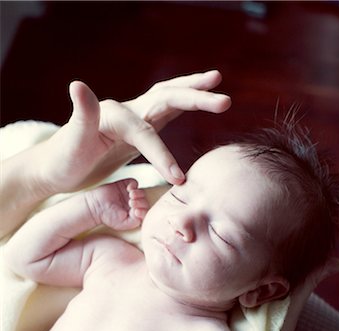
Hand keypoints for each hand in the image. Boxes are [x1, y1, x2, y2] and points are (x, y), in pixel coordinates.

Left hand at [39, 70, 230, 193]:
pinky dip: (183, 107)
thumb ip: (80, 116)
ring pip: (168, 99)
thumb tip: (78, 84)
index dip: (163, 154)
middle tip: (224, 99)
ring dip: (193, 93)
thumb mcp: (70, 143)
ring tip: (216, 84)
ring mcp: (133, 118)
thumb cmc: (62, 161)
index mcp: (114, 115)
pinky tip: (194, 104)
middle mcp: (126, 110)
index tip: (176, 179)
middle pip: (166, 97)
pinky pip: (165, 116)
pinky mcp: (136, 129)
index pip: (146, 132)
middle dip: (195, 99)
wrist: (55, 168)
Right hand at [85, 179, 148, 230]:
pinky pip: (134, 182)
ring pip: (141, 192)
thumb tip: (142, 214)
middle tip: (131, 203)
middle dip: (140, 202)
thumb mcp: (122, 224)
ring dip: (138, 193)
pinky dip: (134, 185)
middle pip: (144, 201)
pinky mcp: (125, 185)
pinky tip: (128, 189)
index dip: (143, 211)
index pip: (145, 211)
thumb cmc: (108, 217)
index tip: (135, 212)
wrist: (95, 206)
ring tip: (130, 196)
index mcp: (135, 214)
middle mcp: (134, 204)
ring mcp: (130, 194)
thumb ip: (134, 221)